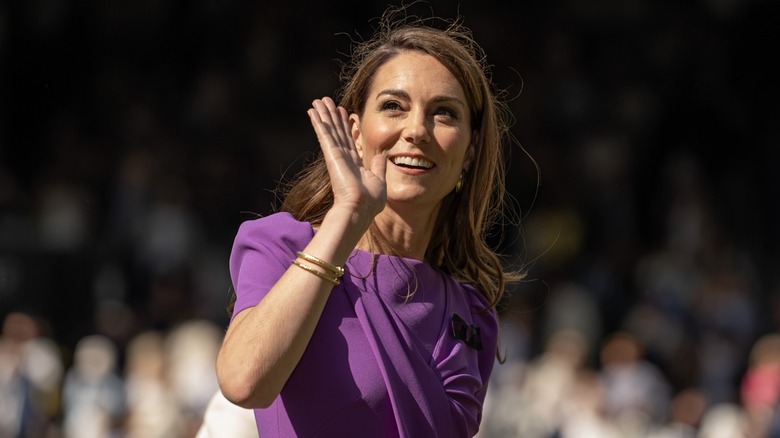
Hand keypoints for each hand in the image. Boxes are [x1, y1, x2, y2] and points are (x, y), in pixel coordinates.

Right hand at [307, 97, 386, 219]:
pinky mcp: (331, 155)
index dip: (345, 125)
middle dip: (331, 116)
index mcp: (354, 164)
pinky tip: (313, 111)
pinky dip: (318, 122)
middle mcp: (343, 158)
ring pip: (329, 130)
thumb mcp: (379, 181)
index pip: (348, 140)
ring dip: (323, 114)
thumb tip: (383, 156)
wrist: (360, 209)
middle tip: (325, 102)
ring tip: (317, 101)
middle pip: (336, 131)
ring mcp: (336, 156)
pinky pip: (324, 135)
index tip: (343, 112)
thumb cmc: (369, 201)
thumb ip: (379, 166)